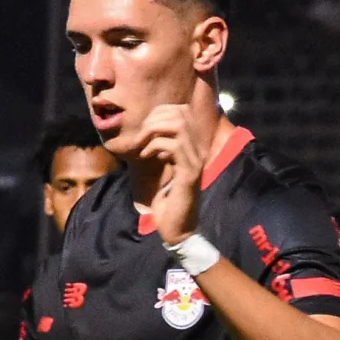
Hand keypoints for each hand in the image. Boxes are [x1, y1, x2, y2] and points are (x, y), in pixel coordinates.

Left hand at [137, 103, 207, 250]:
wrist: (177, 229)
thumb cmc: (168, 201)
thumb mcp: (163, 169)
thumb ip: (161, 149)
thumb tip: (148, 130)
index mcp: (193, 146)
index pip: (182, 110)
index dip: (160, 113)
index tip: (145, 131)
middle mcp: (198, 150)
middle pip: (181, 113)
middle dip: (154, 120)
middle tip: (141, 140)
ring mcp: (196, 160)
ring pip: (178, 126)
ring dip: (153, 132)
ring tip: (142, 148)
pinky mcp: (189, 173)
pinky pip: (174, 146)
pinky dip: (155, 147)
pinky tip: (147, 157)